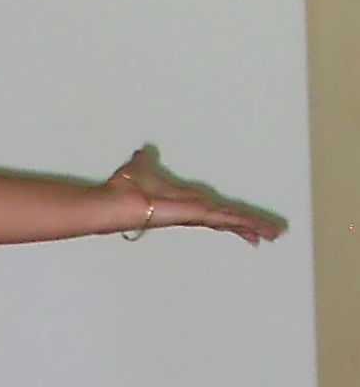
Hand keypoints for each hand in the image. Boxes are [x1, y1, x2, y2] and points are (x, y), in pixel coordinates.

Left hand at [109, 145, 285, 246]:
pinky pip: (223, 218)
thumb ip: (142, 162)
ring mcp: (193, 215)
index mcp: (183, 203)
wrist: (112, 203)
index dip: (230, 217)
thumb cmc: (122, 190)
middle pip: (228, 219)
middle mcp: (191, 211)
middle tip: (270, 234)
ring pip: (231, 221)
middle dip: (249, 226)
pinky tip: (258, 229)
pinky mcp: (193, 215)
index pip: (214, 212)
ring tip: (274, 234)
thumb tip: (142, 152)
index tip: (244, 223)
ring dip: (253, 226)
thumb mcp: (137, 169)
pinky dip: (242, 222)